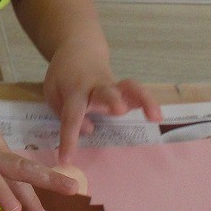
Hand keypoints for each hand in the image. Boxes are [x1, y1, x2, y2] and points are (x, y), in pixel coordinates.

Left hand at [45, 49, 161, 163]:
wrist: (78, 51)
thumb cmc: (64, 77)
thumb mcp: (53, 93)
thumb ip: (65, 113)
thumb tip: (88, 130)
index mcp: (73, 90)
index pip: (71, 116)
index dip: (69, 138)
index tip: (66, 159)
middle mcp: (95, 87)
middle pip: (105, 91)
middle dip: (113, 100)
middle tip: (120, 110)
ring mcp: (113, 85)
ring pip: (129, 87)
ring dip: (142, 99)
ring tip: (155, 116)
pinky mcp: (124, 88)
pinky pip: (138, 92)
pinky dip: (149, 102)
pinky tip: (158, 117)